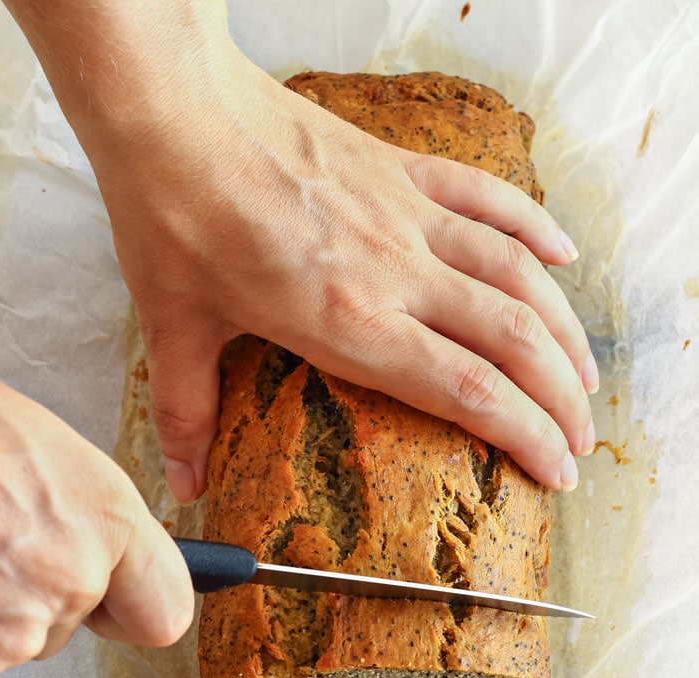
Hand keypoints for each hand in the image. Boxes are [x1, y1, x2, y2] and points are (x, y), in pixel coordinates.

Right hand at [0, 384, 193, 673]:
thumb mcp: (69, 468)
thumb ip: (107, 536)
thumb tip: (123, 586)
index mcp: (111, 524)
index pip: (166, 616)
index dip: (131, 610)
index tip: (112, 604)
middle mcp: (75, 577)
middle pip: (69, 631)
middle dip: (38, 599)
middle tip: (3, 539)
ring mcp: (19, 620)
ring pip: (19, 643)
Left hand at [85, 46, 594, 499]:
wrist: (174, 109)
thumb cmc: (173, 216)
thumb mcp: (175, 329)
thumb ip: (188, 416)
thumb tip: (182, 487)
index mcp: (350, 322)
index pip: (468, 390)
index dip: (525, 435)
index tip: (555, 470)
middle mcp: (396, 272)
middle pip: (513, 341)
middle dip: (561, 400)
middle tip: (580, 441)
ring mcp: (408, 216)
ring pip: (518, 275)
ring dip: (563, 330)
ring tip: (584, 377)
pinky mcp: (403, 171)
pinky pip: (491, 198)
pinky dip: (535, 229)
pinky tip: (563, 255)